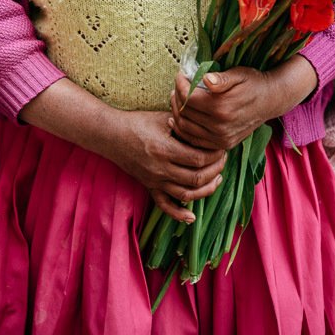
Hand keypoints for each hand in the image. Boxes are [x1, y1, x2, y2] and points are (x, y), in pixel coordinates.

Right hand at [111, 110, 226, 223]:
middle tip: (223, 160)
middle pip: (196, 178)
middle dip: (215, 170)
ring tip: (217, 179)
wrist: (112, 135)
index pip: (198, 159)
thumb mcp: (163, 117)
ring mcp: (154, 180)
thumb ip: (185, 125)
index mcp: (165, 149)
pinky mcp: (149, 186)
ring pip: (186, 195)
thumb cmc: (139, 122)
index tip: (222, 147)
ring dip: (206, 190)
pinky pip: (165, 205)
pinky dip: (179, 214)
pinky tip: (192, 217)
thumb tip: (208, 130)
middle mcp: (160, 168)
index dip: (215, 154)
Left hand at [170, 67, 273, 150]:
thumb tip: (205, 79)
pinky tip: (182, 117)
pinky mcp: (223, 144)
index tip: (181, 75)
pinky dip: (184, 129)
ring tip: (178, 98)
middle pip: (185, 113)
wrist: (271, 101)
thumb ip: (221, 78)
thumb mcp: (239, 74)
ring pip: (185, 128)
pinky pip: (194, 140)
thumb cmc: (253, 83)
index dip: (180, 84)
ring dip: (178, 112)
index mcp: (222, 107)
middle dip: (177, 96)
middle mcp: (220, 126)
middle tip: (178, 86)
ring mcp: (221, 138)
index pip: (188, 97)